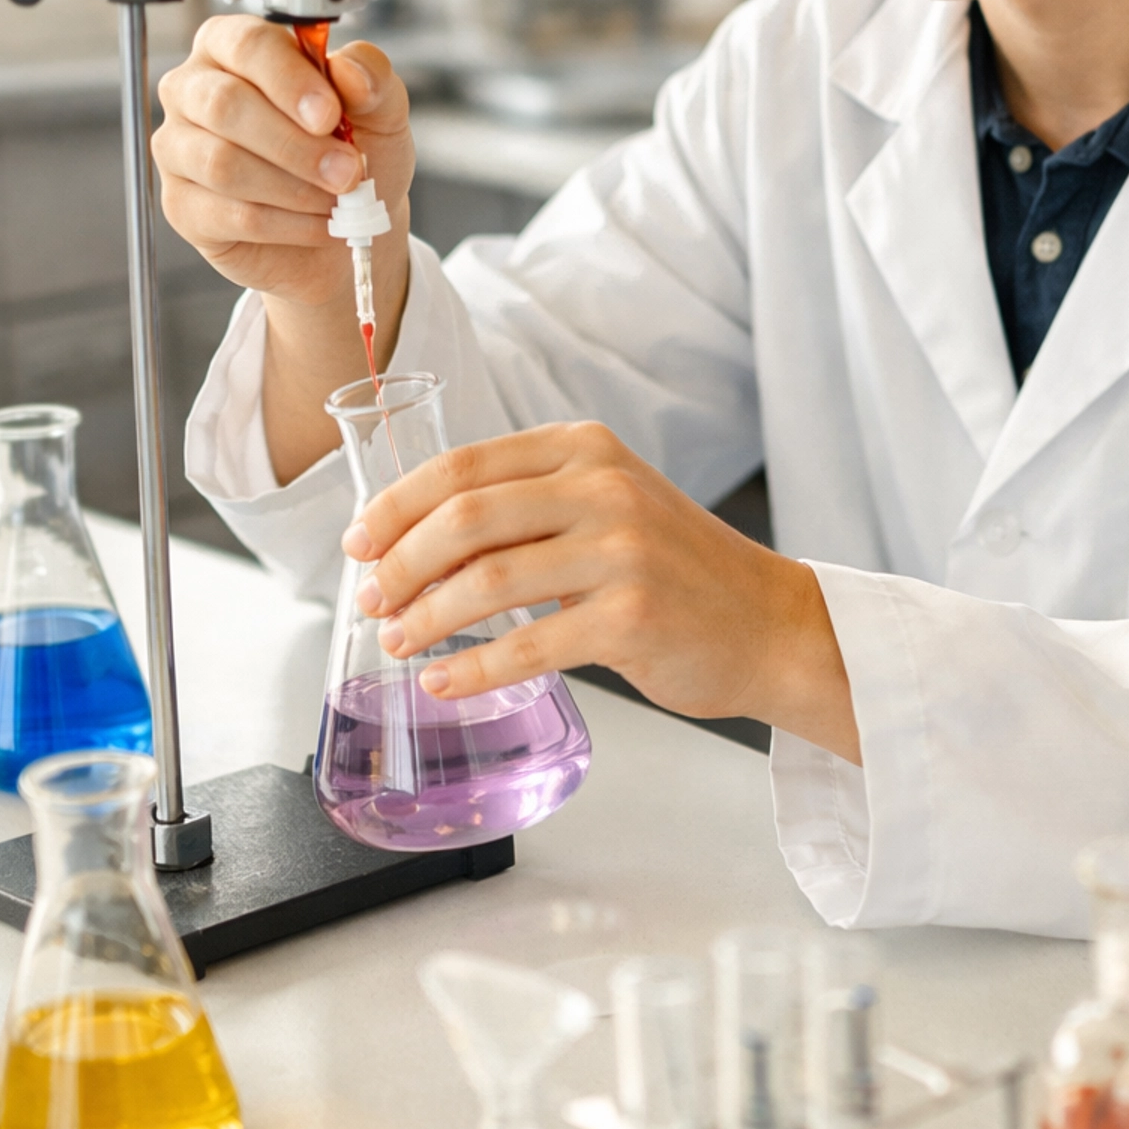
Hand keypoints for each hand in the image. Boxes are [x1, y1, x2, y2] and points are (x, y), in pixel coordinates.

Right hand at [154, 15, 412, 310]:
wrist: (348, 221)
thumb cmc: (353, 149)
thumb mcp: (379, 107)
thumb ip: (370, 76)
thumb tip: (349, 71)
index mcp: (233, 45)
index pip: (246, 45)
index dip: (289, 80)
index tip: (330, 115)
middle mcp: (193, 89)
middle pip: (224, 105)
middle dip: (294, 144)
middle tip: (346, 170)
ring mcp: (178, 148)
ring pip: (222, 163)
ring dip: (294, 188)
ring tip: (338, 200)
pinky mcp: (183, 206)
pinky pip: (230, 214)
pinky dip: (288, 224)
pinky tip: (320, 223)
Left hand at [342, 422, 861, 762]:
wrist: (768, 624)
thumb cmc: (675, 572)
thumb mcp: (607, 508)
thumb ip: (528, 508)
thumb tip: (416, 542)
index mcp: (586, 449)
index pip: (464, 465)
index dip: (397, 506)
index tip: (359, 543)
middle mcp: (604, 487)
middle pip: (465, 515)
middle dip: (400, 562)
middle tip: (371, 598)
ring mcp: (623, 551)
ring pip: (488, 579)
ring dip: (426, 616)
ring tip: (399, 640)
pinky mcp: (633, 617)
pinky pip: (527, 645)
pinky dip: (472, 666)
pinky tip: (445, 679)